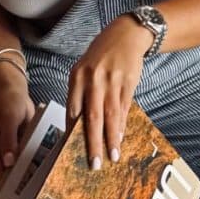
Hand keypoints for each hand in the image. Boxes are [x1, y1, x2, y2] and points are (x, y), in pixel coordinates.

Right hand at [0, 85, 35, 182]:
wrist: (16, 90)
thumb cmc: (10, 99)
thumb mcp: (10, 118)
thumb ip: (9, 139)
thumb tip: (8, 162)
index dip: (2, 175)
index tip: (13, 190)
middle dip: (12, 175)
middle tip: (26, 190)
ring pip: (9, 163)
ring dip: (20, 170)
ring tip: (32, 184)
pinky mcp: (9, 145)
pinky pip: (16, 157)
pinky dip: (25, 162)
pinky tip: (35, 171)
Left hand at [67, 15, 153, 169]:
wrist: (126, 35)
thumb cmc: (102, 55)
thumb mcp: (85, 69)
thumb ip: (81, 94)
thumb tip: (78, 123)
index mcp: (77, 77)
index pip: (73, 109)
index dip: (73, 131)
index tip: (72, 150)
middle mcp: (93, 80)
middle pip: (92, 117)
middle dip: (93, 143)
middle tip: (94, 163)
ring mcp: (112, 81)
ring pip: (111, 116)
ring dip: (112, 139)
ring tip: (112, 156)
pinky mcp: (128, 83)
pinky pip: (124, 108)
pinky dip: (122, 125)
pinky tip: (121, 138)